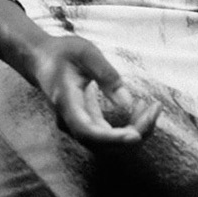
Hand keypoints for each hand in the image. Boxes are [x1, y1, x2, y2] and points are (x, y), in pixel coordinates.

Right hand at [13, 32, 160, 147]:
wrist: (42, 60)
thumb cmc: (62, 53)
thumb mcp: (85, 53)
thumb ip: (107, 75)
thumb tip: (128, 103)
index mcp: (67, 103)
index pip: (89, 132)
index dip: (112, 139)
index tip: (135, 136)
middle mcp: (71, 121)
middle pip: (103, 143)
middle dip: (133, 132)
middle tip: (155, 109)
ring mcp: (78, 125)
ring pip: (108, 142)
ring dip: (133, 131)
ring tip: (153, 108)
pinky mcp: (86, 123)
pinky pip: (108, 134)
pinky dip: (127, 126)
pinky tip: (141, 109)